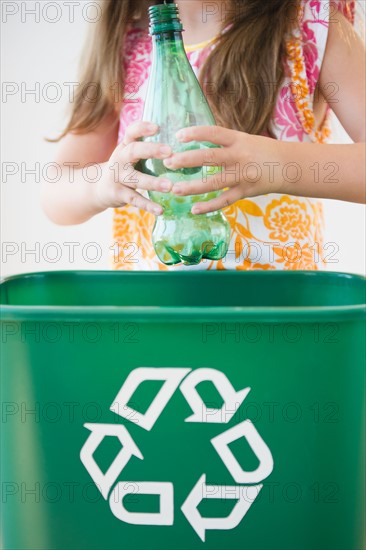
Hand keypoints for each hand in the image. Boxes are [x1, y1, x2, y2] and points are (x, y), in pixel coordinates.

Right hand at [93, 121, 172, 214]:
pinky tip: (160, 210)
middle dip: (151, 150)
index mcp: (125, 146)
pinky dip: (147, 205)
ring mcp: (117, 177)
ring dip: (153, 182)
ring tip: (169, 186)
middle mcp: (119, 159)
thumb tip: (179, 142)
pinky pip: (134, 200)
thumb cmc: (124, 168)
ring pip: (135, 179)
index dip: (142, 128)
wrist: (97, 188)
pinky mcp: (118, 194)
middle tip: (170, 152)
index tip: (157, 127)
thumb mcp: (130, 156)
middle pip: (133, 151)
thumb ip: (147, 149)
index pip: (131, 132)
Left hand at [163, 126, 281, 213]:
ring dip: (192, 187)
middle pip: (209, 157)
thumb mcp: (245, 139)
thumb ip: (223, 141)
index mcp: (238, 139)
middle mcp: (240, 156)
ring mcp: (243, 175)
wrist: (289, 166)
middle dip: (186, 160)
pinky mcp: (246, 192)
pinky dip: (209, 206)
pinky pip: (224, 200)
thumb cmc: (263, 151)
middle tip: (167, 163)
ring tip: (175, 189)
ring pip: (213, 182)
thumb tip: (197, 139)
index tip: (178, 136)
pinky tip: (194, 209)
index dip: (195, 133)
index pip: (213, 132)